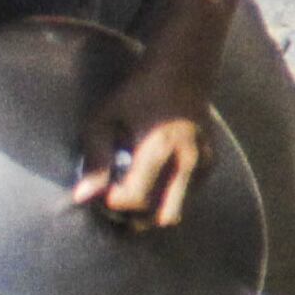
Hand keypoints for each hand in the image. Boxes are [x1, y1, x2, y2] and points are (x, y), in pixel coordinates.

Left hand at [71, 50, 216, 231]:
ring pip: (176, 210)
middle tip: (115, 203)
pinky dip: (166, 197)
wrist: (182, 76)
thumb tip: (83, 198)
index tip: (99, 193)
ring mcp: (205, 165)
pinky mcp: (211, 166)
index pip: (136, 198)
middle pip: (163, 215)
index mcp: (159, 147)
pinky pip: (186, 197)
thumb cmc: (136, 95)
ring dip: (151, 211)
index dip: (112, 204)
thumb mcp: (104, 120)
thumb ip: (95, 159)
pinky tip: (150, 180)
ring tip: (129, 193)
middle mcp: (188, 160)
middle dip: (136, 218)